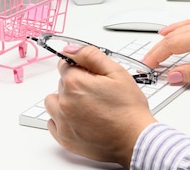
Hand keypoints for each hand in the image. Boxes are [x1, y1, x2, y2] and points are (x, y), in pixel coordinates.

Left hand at [45, 44, 156, 167]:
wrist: (136, 140)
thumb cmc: (129, 108)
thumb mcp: (116, 72)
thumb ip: (90, 55)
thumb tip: (70, 49)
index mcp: (75, 83)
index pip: (65, 64)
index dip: (82, 68)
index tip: (92, 77)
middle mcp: (64, 102)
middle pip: (61, 83)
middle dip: (76, 83)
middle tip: (97, 93)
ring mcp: (63, 122)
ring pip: (54, 101)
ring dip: (65, 100)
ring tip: (87, 106)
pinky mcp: (64, 139)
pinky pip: (53, 122)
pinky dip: (62, 119)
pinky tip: (80, 119)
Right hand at [142, 16, 189, 83]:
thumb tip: (174, 75)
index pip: (173, 44)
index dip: (157, 55)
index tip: (148, 65)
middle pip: (174, 35)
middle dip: (158, 49)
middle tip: (148, 62)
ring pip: (180, 28)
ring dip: (166, 39)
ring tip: (155, 50)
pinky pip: (189, 24)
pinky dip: (176, 30)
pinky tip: (171, 32)